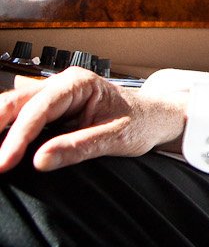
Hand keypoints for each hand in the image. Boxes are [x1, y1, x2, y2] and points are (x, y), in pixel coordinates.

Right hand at [0, 67, 187, 173]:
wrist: (156, 117)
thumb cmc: (142, 123)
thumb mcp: (116, 138)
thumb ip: (78, 147)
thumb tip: (39, 161)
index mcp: (79, 84)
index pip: (38, 109)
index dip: (17, 137)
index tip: (4, 162)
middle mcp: (62, 83)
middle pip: (16, 103)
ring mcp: (54, 93)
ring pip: (13, 107)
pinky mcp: (51, 108)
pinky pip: (21, 116)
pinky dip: (7, 131)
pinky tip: (0, 147)